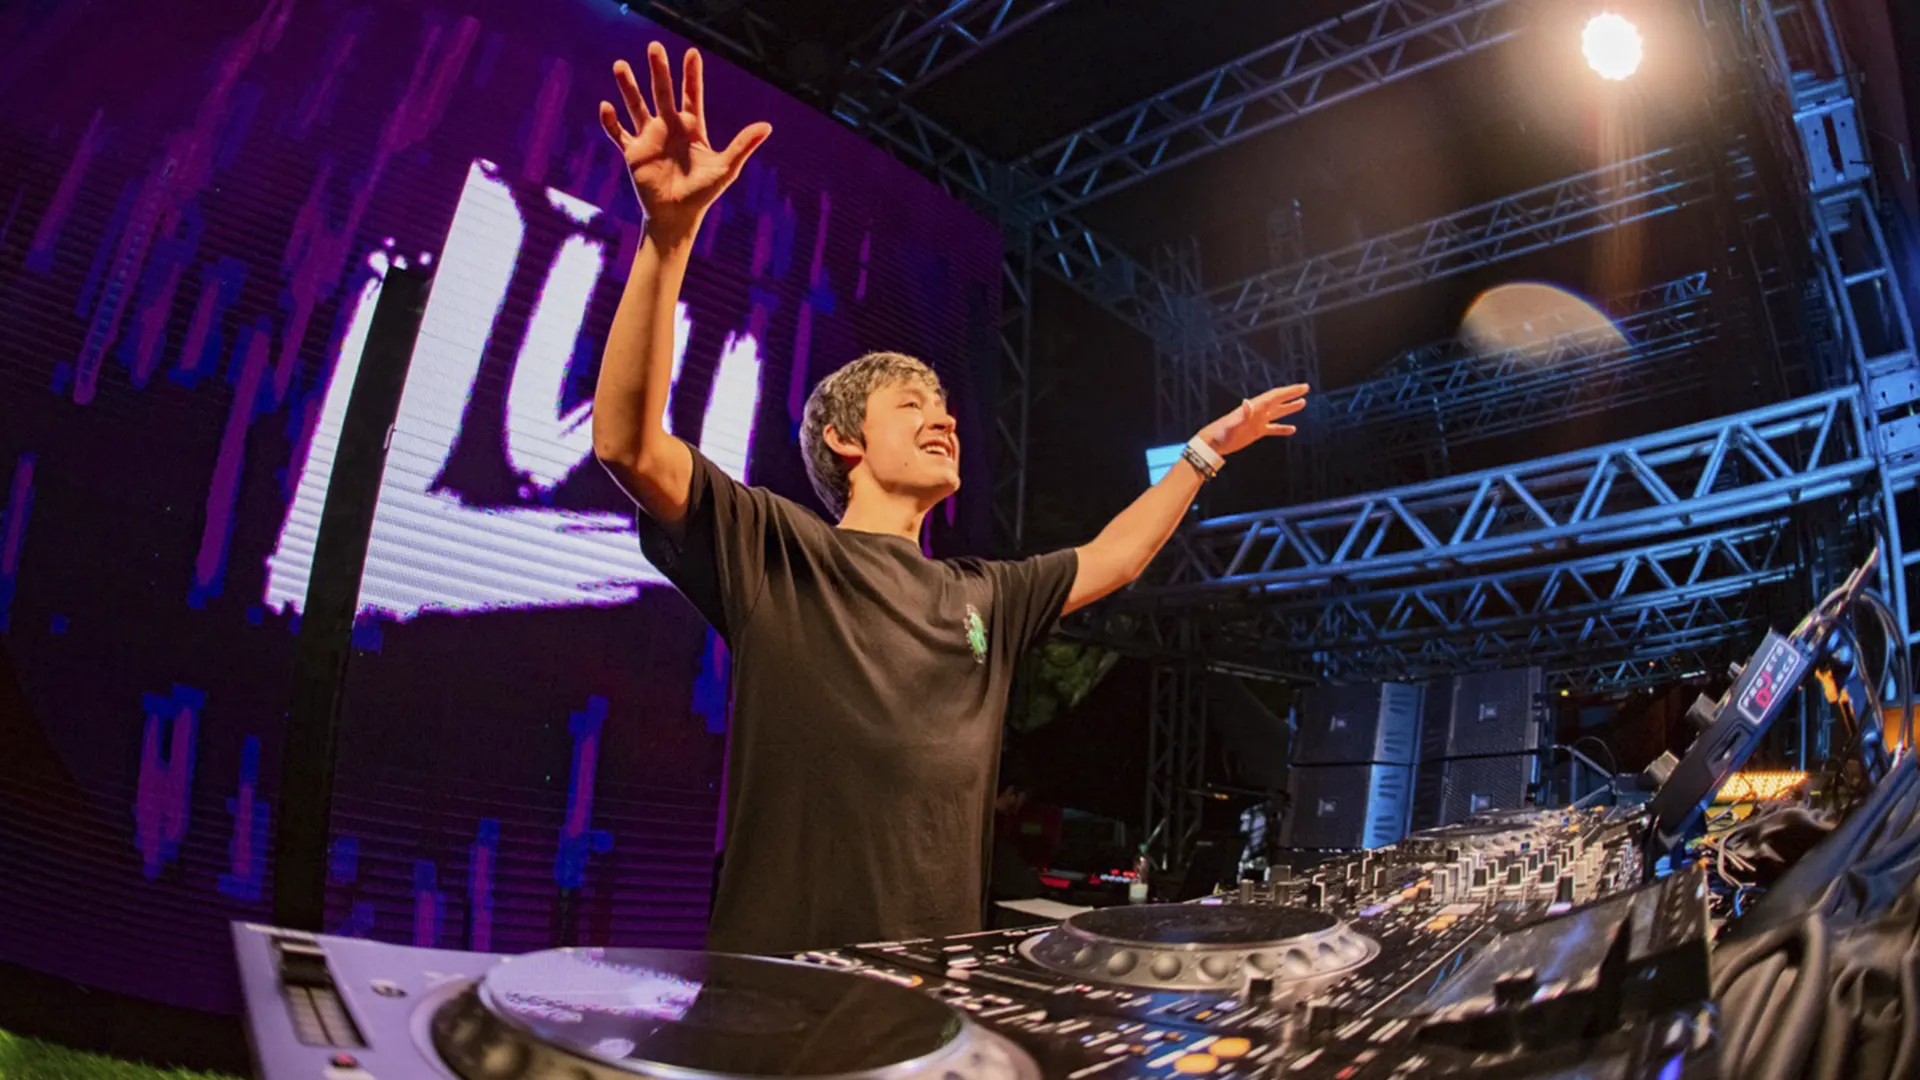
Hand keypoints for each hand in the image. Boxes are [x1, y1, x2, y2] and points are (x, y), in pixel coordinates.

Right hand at [599, 43, 771, 244]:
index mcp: (692, 128)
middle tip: (654, 46)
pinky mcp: (633, 153)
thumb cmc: (703, 193)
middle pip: (662, 92)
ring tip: (619, 65)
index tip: (691, 53)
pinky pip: (618, 134)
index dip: (691, 75)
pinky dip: (610, 122)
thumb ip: (743, 145)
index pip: (691, 95)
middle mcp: (669, 127)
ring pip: (636, 106)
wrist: (677, 217)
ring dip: (628, 87)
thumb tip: (767, 126)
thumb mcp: (726, 168)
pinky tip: (605, 107)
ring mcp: (650, 138)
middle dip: (658, 71)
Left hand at [1198, 384, 1308, 456]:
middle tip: (1305, 389)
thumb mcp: (1232, 424)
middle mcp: (1257, 412)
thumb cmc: (1222, 433)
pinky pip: (1273, 429)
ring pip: (1277, 413)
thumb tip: (1247, 402)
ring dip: (1289, 408)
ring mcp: (1257, 422)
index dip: (1289, 391)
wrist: (1213, 444)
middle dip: (1291, 394)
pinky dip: (1282, 428)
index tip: (1302, 387)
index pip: (1275, 396)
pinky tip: (1292, 429)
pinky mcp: (1256, 432)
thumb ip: (1242, 414)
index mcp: (1255, 407)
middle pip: (1278, 400)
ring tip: (1302, 403)